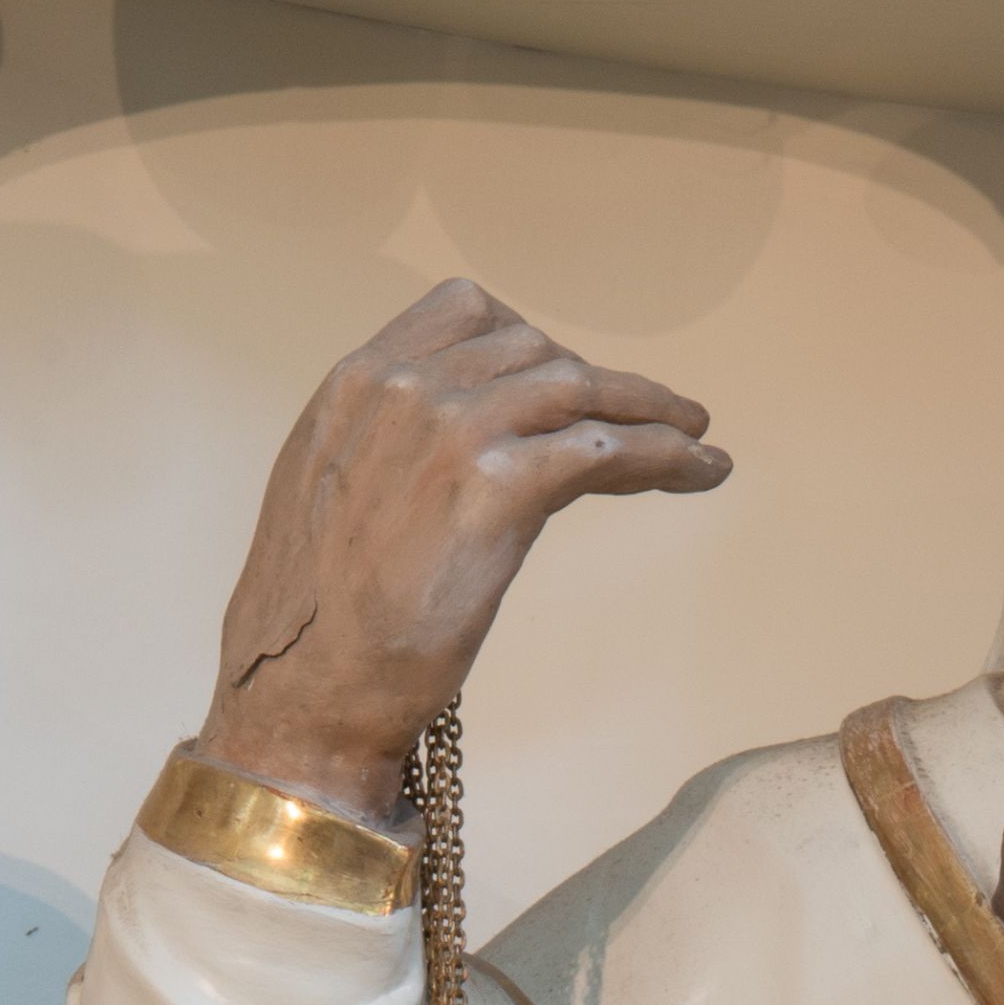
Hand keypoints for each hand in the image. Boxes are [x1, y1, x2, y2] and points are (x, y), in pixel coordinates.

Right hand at [192, 274, 730, 829]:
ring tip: (696, 436)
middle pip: (534, 350)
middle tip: (651, 419)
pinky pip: (603, 451)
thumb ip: (382, 453)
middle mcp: (403, 389)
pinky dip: (663, 455)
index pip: (466, 313)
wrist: (303, 691)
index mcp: (356, 384)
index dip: (532, 342)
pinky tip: (700, 471)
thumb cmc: (317, 625)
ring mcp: (451, 432)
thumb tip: (438, 464)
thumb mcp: (330, 500)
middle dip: (597, 384)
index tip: (570, 378)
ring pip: (579, 392)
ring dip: (649, 410)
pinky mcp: (494, 490)